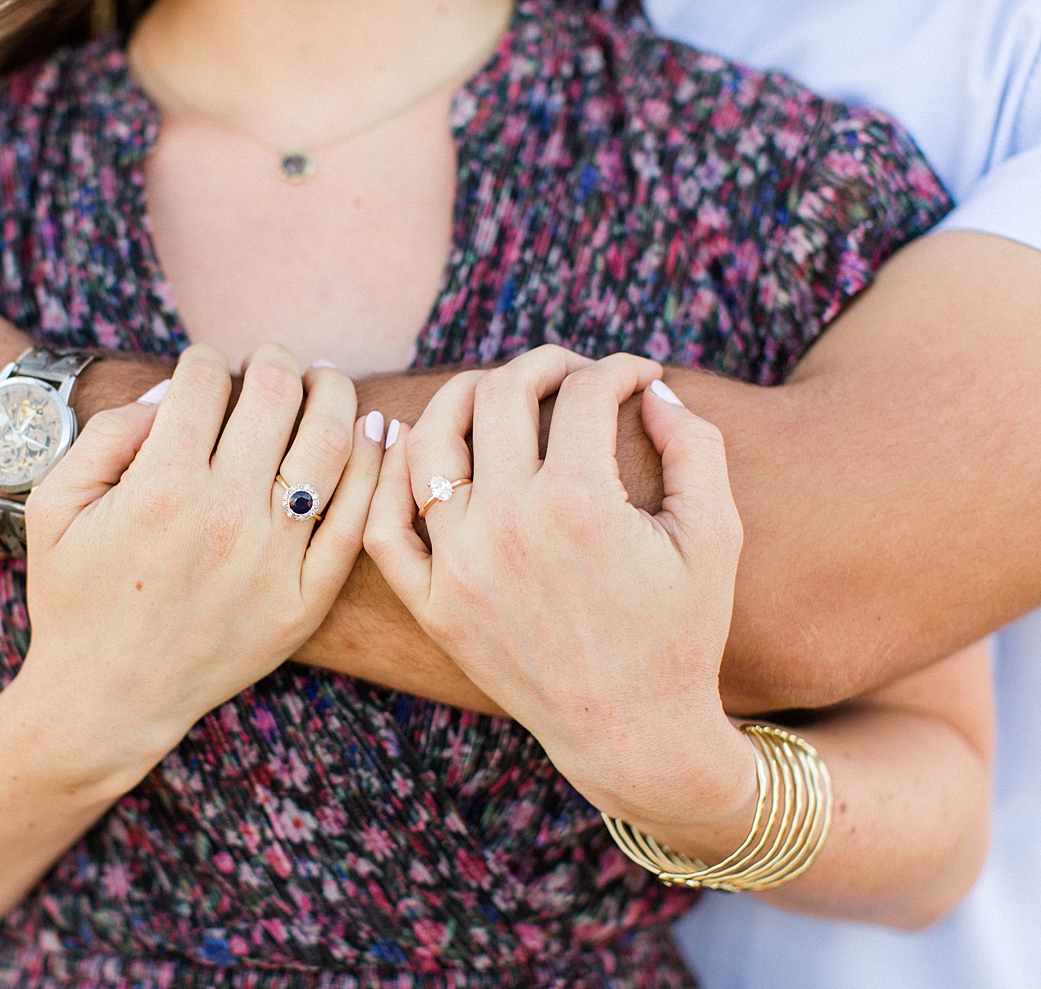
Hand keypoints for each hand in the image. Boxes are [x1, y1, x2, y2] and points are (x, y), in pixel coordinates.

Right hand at [15, 346, 383, 763]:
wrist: (107, 701)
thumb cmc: (73, 598)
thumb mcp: (53, 506)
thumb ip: (104, 435)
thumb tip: (171, 395)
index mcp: (160, 486)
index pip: (204, 379)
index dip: (204, 358)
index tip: (205, 368)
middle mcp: (225, 516)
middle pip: (275, 394)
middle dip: (273, 361)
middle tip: (270, 363)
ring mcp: (273, 559)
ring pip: (330, 443)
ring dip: (331, 394)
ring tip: (323, 383)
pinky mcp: (305, 599)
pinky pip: (356, 518)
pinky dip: (373, 464)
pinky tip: (373, 430)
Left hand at [364, 347, 754, 840]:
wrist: (631, 733)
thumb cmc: (681, 633)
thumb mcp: (714, 535)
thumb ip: (694, 444)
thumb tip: (649, 388)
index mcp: (579, 503)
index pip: (584, 393)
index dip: (619, 370)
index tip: (637, 377)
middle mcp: (505, 525)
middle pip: (499, 395)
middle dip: (542, 365)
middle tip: (570, 374)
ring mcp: (457, 565)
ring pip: (428, 441)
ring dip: (461, 396)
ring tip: (495, 392)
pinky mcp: (430, 603)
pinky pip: (385, 524)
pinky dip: (386, 474)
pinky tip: (405, 437)